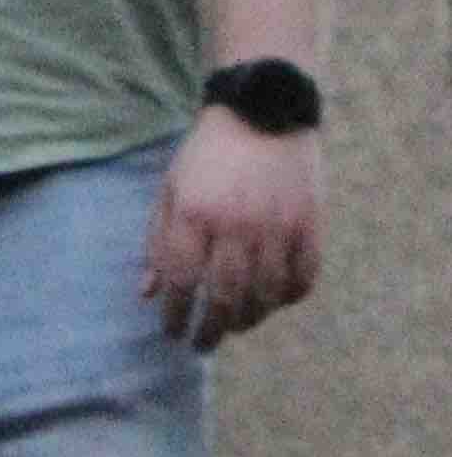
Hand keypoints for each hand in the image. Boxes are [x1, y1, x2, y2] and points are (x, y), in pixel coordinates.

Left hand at [141, 112, 322, 346]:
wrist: (263, 112)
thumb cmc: (206, 156)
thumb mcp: (170, 191)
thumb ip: (157, 242)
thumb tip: (147, 294)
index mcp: (194, 215)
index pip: (182, 281)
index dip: (176, 314)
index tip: (171, 333)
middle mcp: (236, 225)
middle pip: (225, 296)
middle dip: (210, 329)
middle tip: (201, 345)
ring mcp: (277, 226)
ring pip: (266, 294)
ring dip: (249, 319)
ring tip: (234, 326)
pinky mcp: (310, 223)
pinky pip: (304, 277)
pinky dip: (288, 297)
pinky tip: (273, 302)